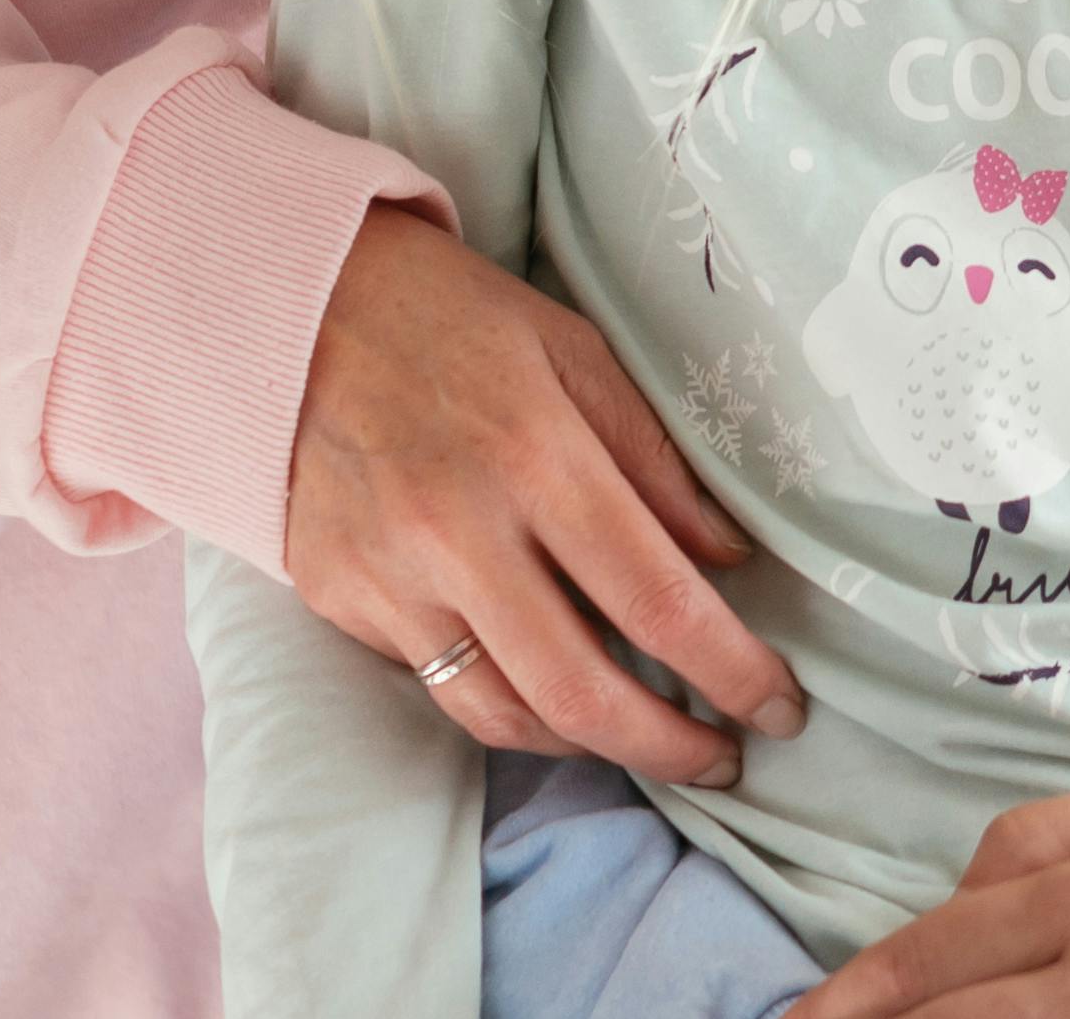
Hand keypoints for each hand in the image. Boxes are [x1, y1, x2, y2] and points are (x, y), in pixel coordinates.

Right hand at [282, 206, 802, 779]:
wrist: (290, 308)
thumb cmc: (454, 320)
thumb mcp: (577, 353)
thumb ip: (655, 463)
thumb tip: (728, 561)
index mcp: (536, 456)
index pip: (657, 600)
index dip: (731, 672)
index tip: (779, 708)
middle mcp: (457, 532)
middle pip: (580, 692)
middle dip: (668, 747)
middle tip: (722, 761)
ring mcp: (387, 576)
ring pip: (504, 715)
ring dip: (590, 746)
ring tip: (645, 738)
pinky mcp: (337, 599)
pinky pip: (439, 683)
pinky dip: (508, 707)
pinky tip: (552, 697)